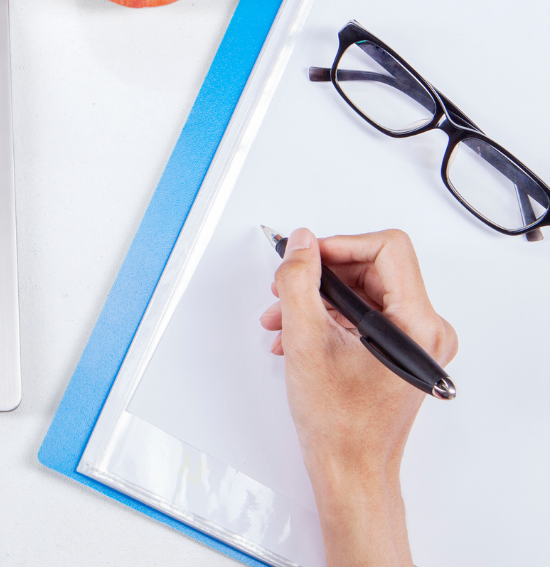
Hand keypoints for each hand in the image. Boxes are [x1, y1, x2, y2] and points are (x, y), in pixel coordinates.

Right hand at [259, 228, 457, 566]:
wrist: (349, 468)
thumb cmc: (340, 424)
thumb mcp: (307, 341)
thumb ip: (300, 282)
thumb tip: (302, 244)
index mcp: (418, 324)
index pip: (387, 249)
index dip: (340, 245)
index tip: (308, 255)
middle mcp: (427, 330)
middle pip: (374, 268)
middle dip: (323, 275)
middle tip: (287, 285)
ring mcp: (417, 342)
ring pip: (365, 292)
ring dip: (319, 298)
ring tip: (284, 317)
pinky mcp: (401, 351)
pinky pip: (366, 314)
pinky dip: (330, 318)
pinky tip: (298, 333)